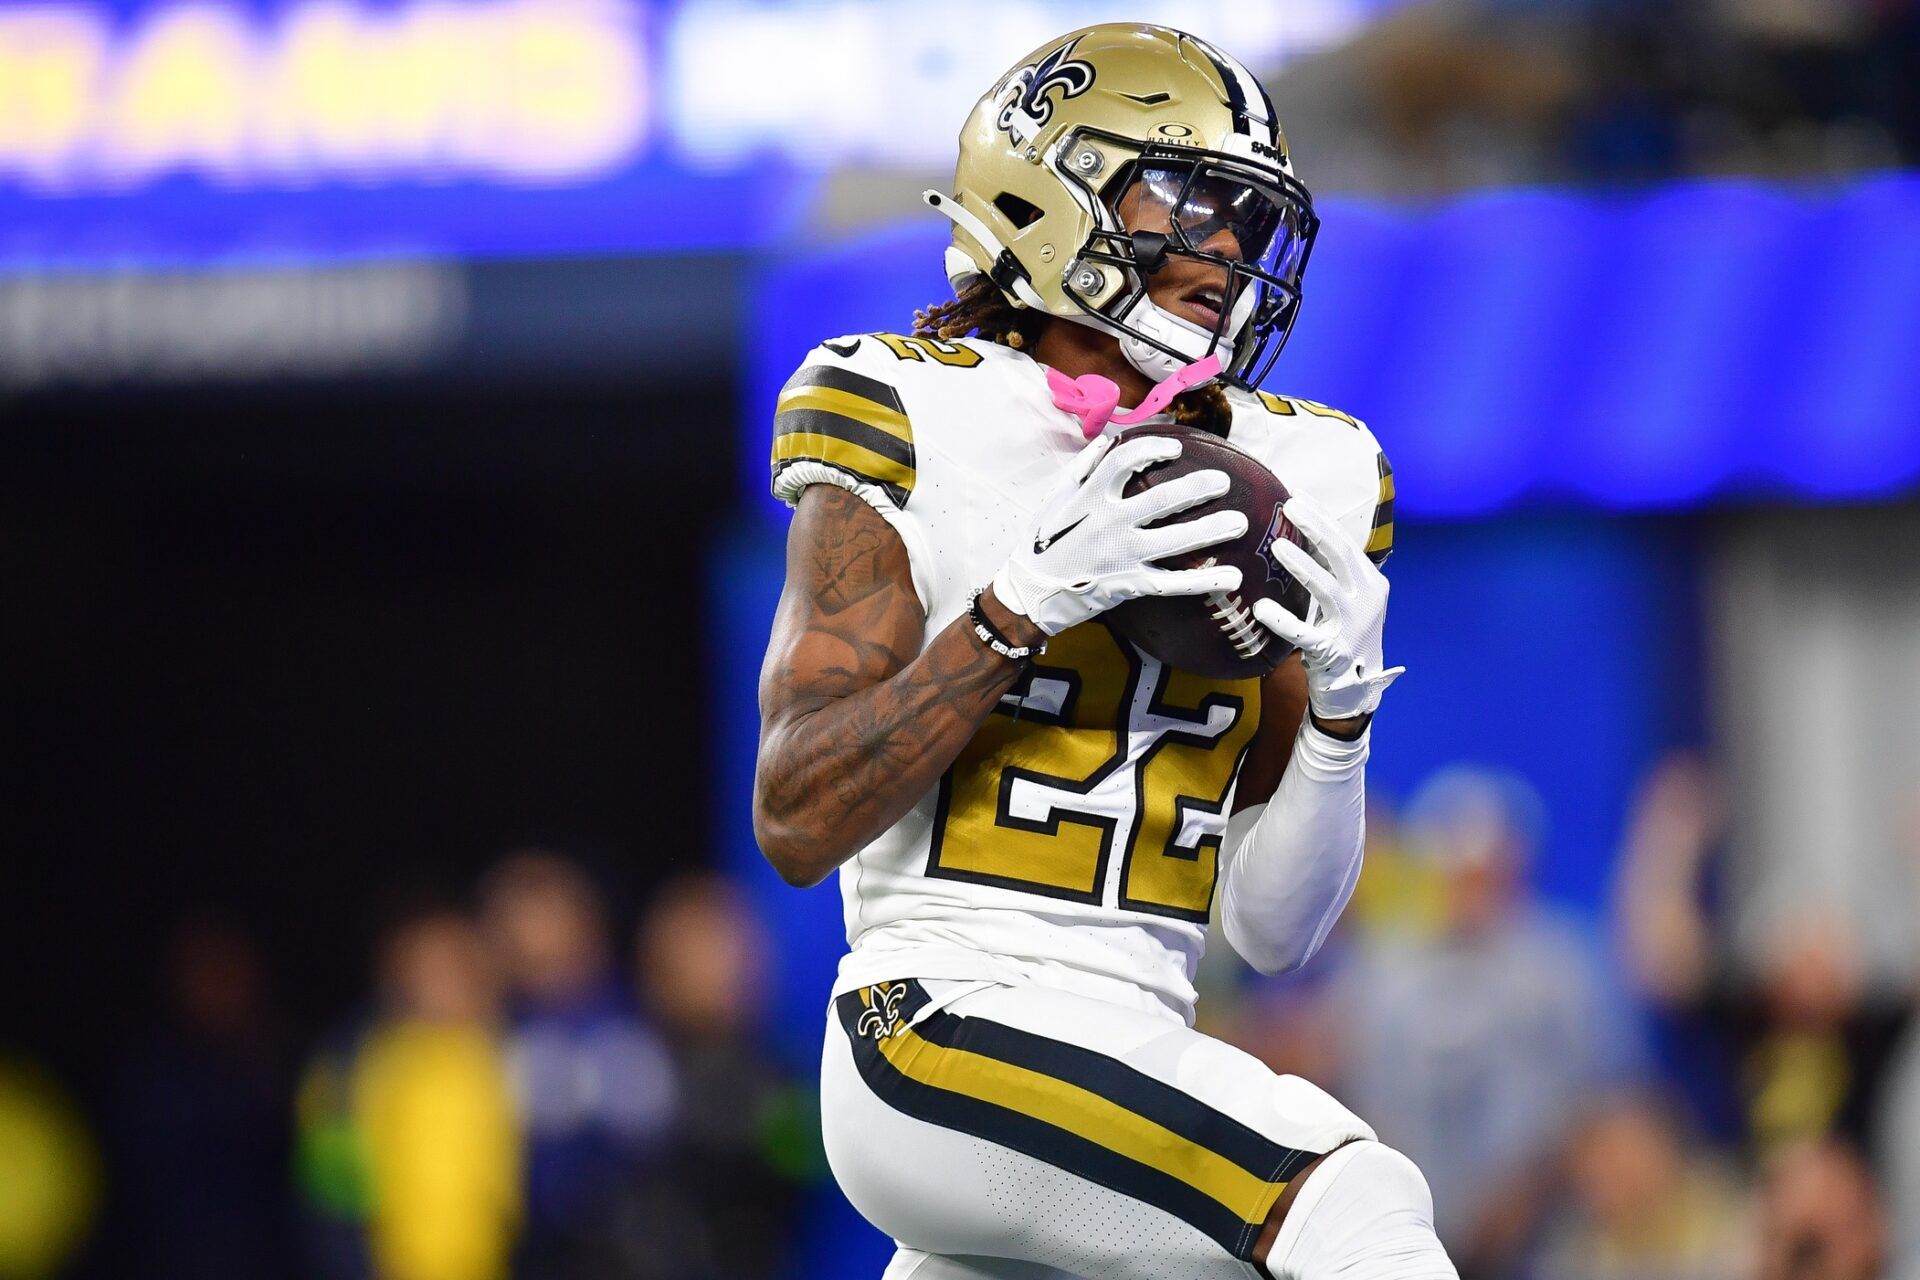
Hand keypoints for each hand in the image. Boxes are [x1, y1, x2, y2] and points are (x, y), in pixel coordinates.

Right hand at [993, 434, 1244, 635]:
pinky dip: (1204, 581)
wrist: (1029, 594)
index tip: (1175, 449)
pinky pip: (1174, 583)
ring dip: (1211, 530)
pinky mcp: (1130, 584)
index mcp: (1090, 496)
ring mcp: (1122, 555)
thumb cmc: (1041, 544)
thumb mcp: (1053, 499)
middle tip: (1222, 482)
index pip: (1127, 460)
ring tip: (1239, 523)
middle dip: (1198, 488)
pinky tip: (1232, 577)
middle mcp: (1109, 523)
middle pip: (1163, 499)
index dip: (1155, 450)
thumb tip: (1109, 440)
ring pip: (1175, 540)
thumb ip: (1082, 468)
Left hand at [1252, 495, 1402, 720]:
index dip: (1321, 517)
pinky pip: (1304, 635)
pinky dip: (1283, 621)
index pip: (1345, 542)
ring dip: (1302, 566)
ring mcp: (1351, 627)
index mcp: (1370, 583)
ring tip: (1276, 546)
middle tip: (1288, 506)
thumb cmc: (1344, 635)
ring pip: (1327, 590)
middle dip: (1315, 528)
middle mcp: (1366, 601)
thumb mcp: (1346, 598)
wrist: (1356, 689)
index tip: (1296, 494)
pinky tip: (1262, 608)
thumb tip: (1301, 530)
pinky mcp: (1333, 653)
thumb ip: (1330, 570)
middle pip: (1341, 556)